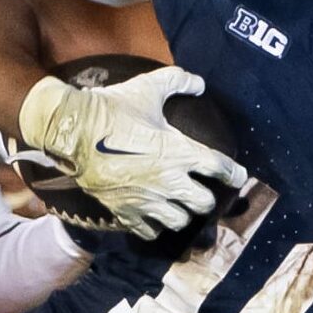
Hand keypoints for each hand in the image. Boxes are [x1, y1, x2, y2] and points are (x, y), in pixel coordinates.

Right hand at [16, 68, 246, 240]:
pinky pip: (149, 231)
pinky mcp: (125, 211)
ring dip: (181, 214)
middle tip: (201, 190)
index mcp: (182, 152)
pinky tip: (152, 215)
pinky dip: (154, 226)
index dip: (234, 174)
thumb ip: (179, 82)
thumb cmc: (114, 109)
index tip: (238, 176)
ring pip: (179, 221)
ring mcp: (147, 200)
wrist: (74, 132)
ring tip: (177, 206)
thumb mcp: (149, 88)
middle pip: (204, 203)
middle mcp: (170, 181)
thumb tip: (199, 83)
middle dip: (206, 198)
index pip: (221, 169)